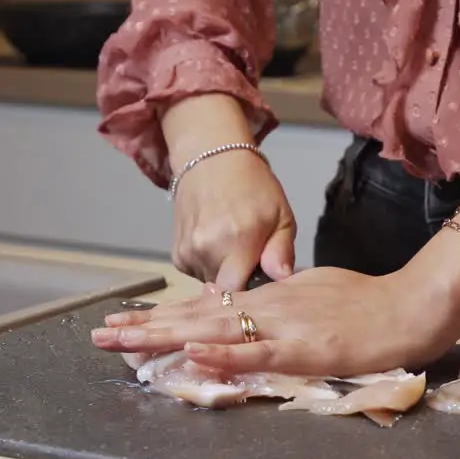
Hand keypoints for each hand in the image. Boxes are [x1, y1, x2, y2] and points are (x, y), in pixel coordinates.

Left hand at [90, 267, 456, 377]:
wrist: (411, 306)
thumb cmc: (369, 304)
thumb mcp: (315, 295)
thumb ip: (283, 306)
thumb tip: (255, 313)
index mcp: (268, 299)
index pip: (205, 307)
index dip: (162, 315)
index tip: (125, 321)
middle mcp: (266, 308)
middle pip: (195, 316)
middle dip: (145, 326)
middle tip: (100, 334)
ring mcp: (283, 326)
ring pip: (213, 331)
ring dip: (165, 337)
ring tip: (123, 341)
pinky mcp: (305, 347)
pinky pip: (256, 351)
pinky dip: (223, 353)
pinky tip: (192, 352)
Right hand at [162, 94, 296, 290]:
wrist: (211, 161)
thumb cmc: (253, 187)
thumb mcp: (281, 215)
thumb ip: (282, 251)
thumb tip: (282, 279)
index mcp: (238, 240)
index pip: (238, 294)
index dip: (252, 297)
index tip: (263, 288)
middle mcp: (207, 249)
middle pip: (227, 293)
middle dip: (242, 285)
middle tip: (254, 263)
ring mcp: (189, 252)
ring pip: (212, 285)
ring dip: (226, 275)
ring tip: (235, 249)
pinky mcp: (177, 255)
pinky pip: (198, 275)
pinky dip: (210, 267)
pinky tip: (218, 245)